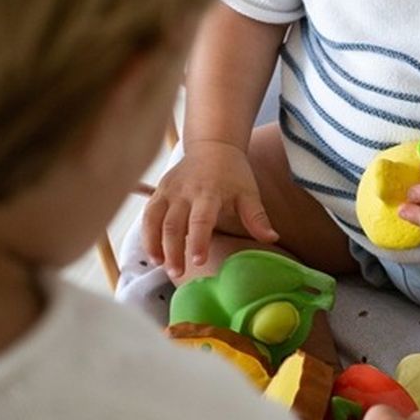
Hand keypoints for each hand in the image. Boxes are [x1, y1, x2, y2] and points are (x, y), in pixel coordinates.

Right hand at [142, 140, 277, 277]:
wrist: (213, 146)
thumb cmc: (233, 173)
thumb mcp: (249, 193)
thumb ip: (257, 217)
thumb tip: (271, 238)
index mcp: (209, 191)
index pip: (201, 219)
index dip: (199, 241)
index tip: (199, 261)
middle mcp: (184, 191)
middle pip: (173, 224)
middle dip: (173, 251)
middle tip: (176, 274)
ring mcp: (168, 190)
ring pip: (154, 220)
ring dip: (154, 244)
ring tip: (161, 265)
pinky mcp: (159, 191)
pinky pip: (148, 215)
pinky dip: (147, 235)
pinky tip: (153, 253)